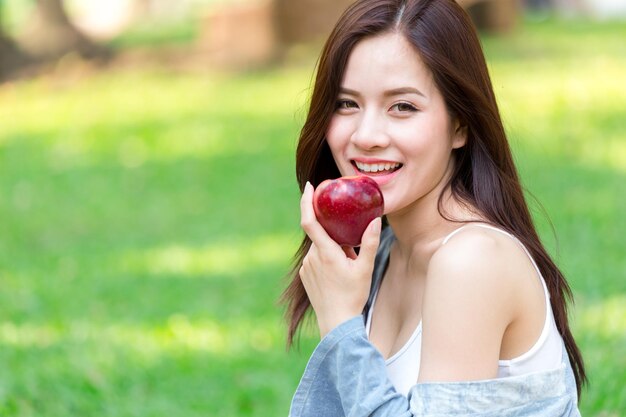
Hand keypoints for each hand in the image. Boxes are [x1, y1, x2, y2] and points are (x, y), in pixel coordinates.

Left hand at [299, 182, 381, 337]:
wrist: (336, 323)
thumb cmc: (353, 296)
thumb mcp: (365, 268)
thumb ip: (370, 243)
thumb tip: (374, 221)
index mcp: (325, 252)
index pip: (309, 221)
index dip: (307, 202)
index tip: (310, 187)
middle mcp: (312, 257)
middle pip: (319, 234)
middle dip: (332, 231)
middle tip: (347, 239)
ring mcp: (306, 267)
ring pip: (318, 247)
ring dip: (330, 247)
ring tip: (347, 263)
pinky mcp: (304, 276)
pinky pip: (315, 259)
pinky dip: (325, 257)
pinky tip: (338, 272)